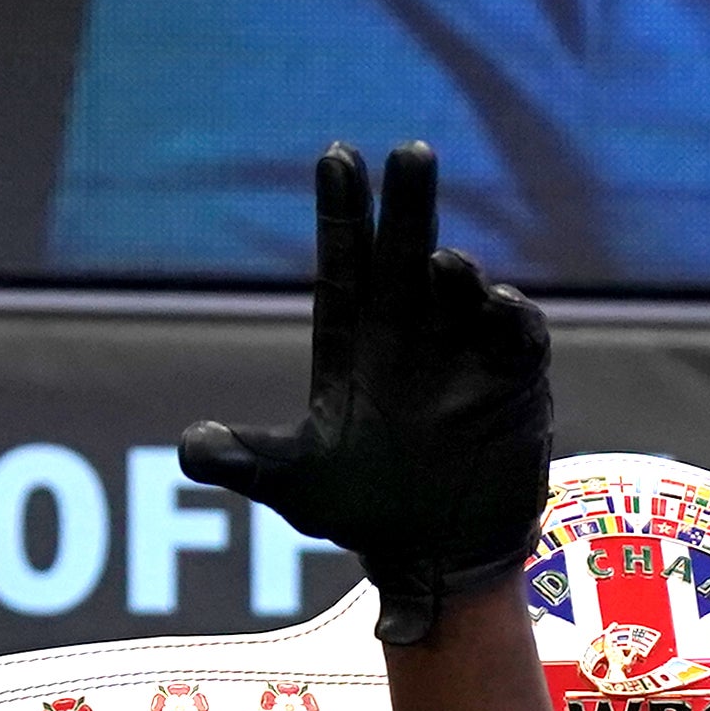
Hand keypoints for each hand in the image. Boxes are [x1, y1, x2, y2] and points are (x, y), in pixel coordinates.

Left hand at [180, 143, 552, 643]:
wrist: (437, 557)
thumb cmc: (365, 512)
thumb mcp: (298, 487)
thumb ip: (249, 463)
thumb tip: (192, 449)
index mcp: (354, 343)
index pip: (346, 263)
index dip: (343, 211)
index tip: (337, 155)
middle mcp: (410, 334)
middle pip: (407, 255)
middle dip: (409, 205)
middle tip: (411, 153)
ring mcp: (465, 352)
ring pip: (464, 292)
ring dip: (458, 272)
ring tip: (445, 265)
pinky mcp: (515, 381)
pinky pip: (517, 336)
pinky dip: (510, 318)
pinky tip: (497, 305)